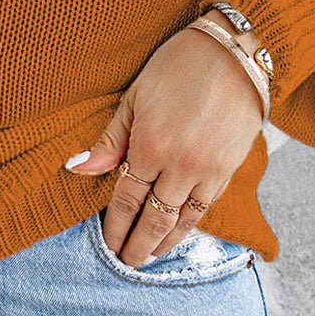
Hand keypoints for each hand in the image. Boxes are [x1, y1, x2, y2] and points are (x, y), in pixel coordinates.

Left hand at [65, 20, 263, 267]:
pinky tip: (179, 232)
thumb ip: (110, 139)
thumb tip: (77, 168)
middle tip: (125, 262)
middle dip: (136, 246)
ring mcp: (208, 170)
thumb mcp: (136, 96)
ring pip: (182, 221)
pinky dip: (189, 225)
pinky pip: (206, 208)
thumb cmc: (180, 66)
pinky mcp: (230, 169)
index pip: (126, 199)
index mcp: (150, 144)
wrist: (237, 53)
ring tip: (150, 257)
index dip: (115, 225)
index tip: (107, 243)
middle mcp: (180, 165)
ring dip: (163, 243)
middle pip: (153, 220)